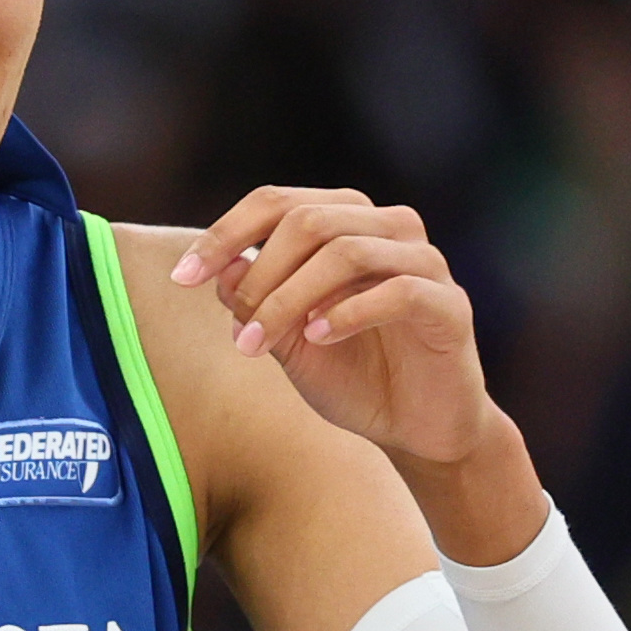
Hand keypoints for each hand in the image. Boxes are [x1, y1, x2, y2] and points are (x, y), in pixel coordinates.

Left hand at [174, 187, 493, 469]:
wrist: (415, 428)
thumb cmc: (350, 374)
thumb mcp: (285, 339)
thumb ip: (254, 300)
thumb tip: (218, 265)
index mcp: (346, 223)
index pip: (276, 202)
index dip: (223, 235)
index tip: (181, 279)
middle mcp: (388, 228)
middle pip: (308, 221)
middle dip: (259, 277)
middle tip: (238, 333)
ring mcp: (424, 262)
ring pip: (347, 251)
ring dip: (291, 300)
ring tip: (262, 343)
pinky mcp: (450, 305)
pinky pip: (397, 291)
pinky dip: (346, 313)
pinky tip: (317, 340)